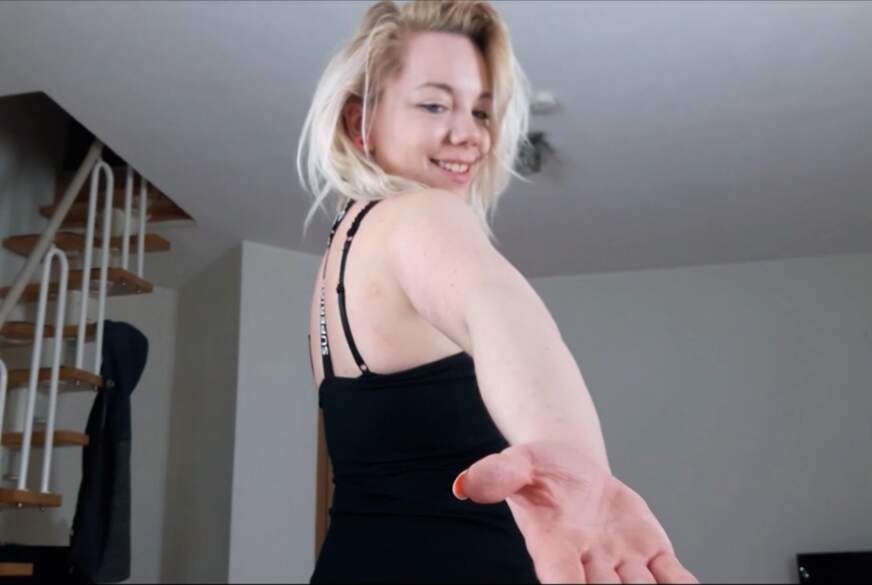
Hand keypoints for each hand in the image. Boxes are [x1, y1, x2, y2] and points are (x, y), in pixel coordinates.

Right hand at [451, 441, 698, 583]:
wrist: (574, 469)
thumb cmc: (540, 470)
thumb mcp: (518, 463)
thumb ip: (496, 475)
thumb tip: (463, 485)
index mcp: (553, 549)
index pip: (563, 580)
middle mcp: (589, 565)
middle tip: (620, 582)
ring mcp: (623, 563)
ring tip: (647, 584)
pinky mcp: (652, 554)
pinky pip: (673, 578)